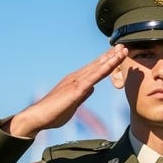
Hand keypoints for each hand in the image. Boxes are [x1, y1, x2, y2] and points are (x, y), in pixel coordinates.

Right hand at [6, 46, 127, 137]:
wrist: (38, 116)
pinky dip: (104, 69)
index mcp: (76, 81)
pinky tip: (112, 63)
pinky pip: (93, 78)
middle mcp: (77, 77)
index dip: (107, 61)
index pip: (95, 69)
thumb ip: (83, 94)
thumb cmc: (54, 112)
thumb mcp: (73, 102)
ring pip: (97, 68)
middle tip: (124, 46)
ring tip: (123, 50)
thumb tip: (92, 88)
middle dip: (111, 55)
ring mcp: (76, 82)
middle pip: (98, 64)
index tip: (118, 54)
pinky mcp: (76, 89)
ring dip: (111, 59)